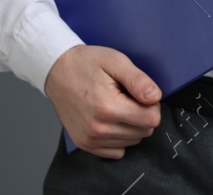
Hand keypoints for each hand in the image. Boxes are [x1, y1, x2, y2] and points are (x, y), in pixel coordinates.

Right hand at [44, 44, 162, 158]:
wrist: (57, 72)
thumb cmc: (86, 64)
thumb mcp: (115, 61)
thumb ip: (138, 80)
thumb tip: (155, 97)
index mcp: (108, 107)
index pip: (152, 119)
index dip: (151, 103)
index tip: (139, 92)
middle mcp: (99, 129)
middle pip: (144, 131)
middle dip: (142, 114)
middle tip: (126, 96)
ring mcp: (91, 139)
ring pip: (133, 141)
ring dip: (131, 126)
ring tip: (115, 105)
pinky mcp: (86, 145)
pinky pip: (117, 151)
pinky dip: (119, 137)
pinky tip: (110, 120)